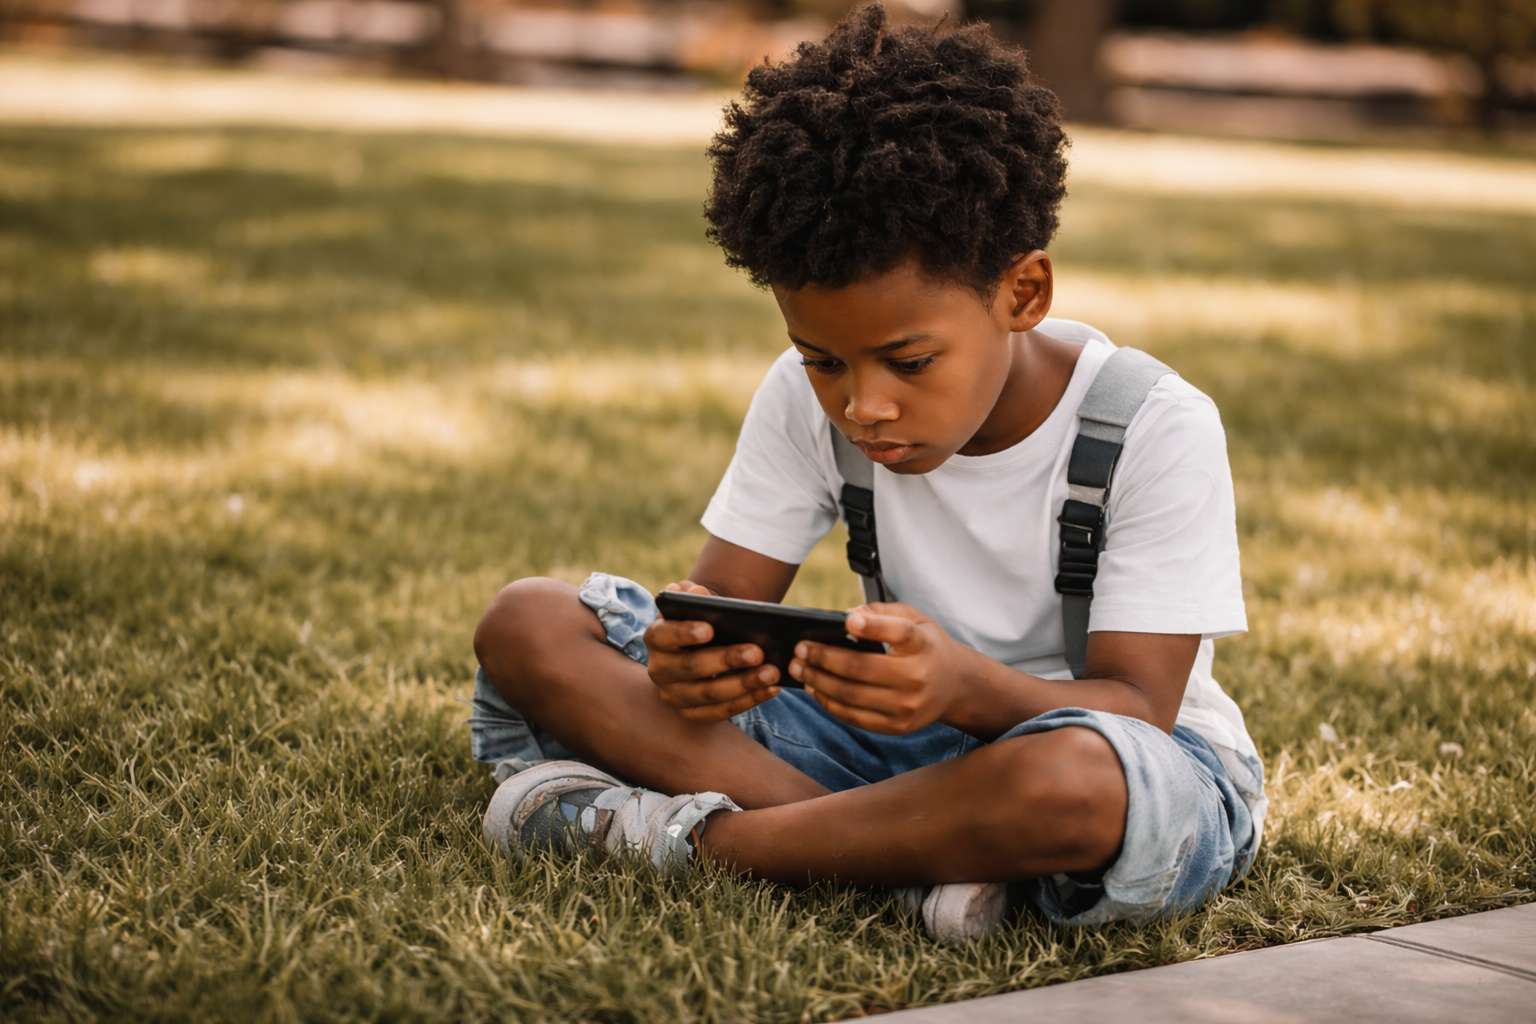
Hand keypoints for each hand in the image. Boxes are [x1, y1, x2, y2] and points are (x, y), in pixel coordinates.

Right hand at [644, 581, 781, 722]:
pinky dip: (749, 701)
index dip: (684, 632)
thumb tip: (697, 593)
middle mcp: (660, 669)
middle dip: (726, 660)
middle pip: (691, 667)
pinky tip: (771, 689)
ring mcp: (675, 695)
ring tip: (772, 672)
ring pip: (710, 694)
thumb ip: (692, 592)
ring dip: (744, 684)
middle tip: (757, 652)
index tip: (710, 629)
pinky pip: (722, 712)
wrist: (703, 644)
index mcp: (656, 637)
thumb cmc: (700, 618)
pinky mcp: (693, 714)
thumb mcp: (693, 602)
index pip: (663, 635)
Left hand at [789, 603, 975, 734]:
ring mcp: (906, 706)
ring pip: (851, 696)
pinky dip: (828, 702)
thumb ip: (883, 611)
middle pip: (860, 668)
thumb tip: (848, 614)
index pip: (898, 633)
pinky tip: (814, 688)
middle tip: (800, 648)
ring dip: (818, 681)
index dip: (872, 626)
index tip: (846, 619)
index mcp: (923, 644)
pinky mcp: (896, 726)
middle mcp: (917, 677)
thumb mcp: (915, 619)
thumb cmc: (926, 645)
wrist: (955, 686)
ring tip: (799, 668)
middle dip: (822, 657)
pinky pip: (854, 717)